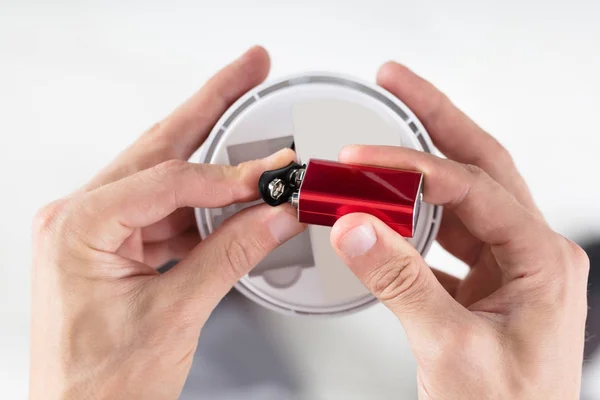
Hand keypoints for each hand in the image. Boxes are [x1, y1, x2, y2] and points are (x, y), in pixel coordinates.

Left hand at [30, 46, 304, 399]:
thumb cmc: (99, 386)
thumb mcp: (173, 317)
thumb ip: (230, 256)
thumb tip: (271, 216)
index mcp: (78, 228)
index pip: (166, 179)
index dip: (227, 174)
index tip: (271, 173)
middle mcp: (84, 219)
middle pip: (161, 149)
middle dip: (209, 107)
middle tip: (247, 71)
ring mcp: (102, 231)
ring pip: (169, 178)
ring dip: (216, 165)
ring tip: (255, 142)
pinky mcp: (120, 246)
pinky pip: (171, 212)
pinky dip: (207, 207)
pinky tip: (237, 200)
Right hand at [330, 63, 588, 398]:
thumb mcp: (450, 349)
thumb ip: (400, 283)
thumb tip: (356, 229)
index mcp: (541, 262)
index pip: (472, 189)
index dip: (412, 167)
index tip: (362, 158)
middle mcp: (529, 256)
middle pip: (480, 167)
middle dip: (437, 122)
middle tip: (399, 86)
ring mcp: (506, 269)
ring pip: (461, 199)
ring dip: (420, 171)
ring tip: (384, 141)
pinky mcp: (481, 286)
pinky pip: (444, 236)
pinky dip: (411, 220)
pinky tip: (385, 211)